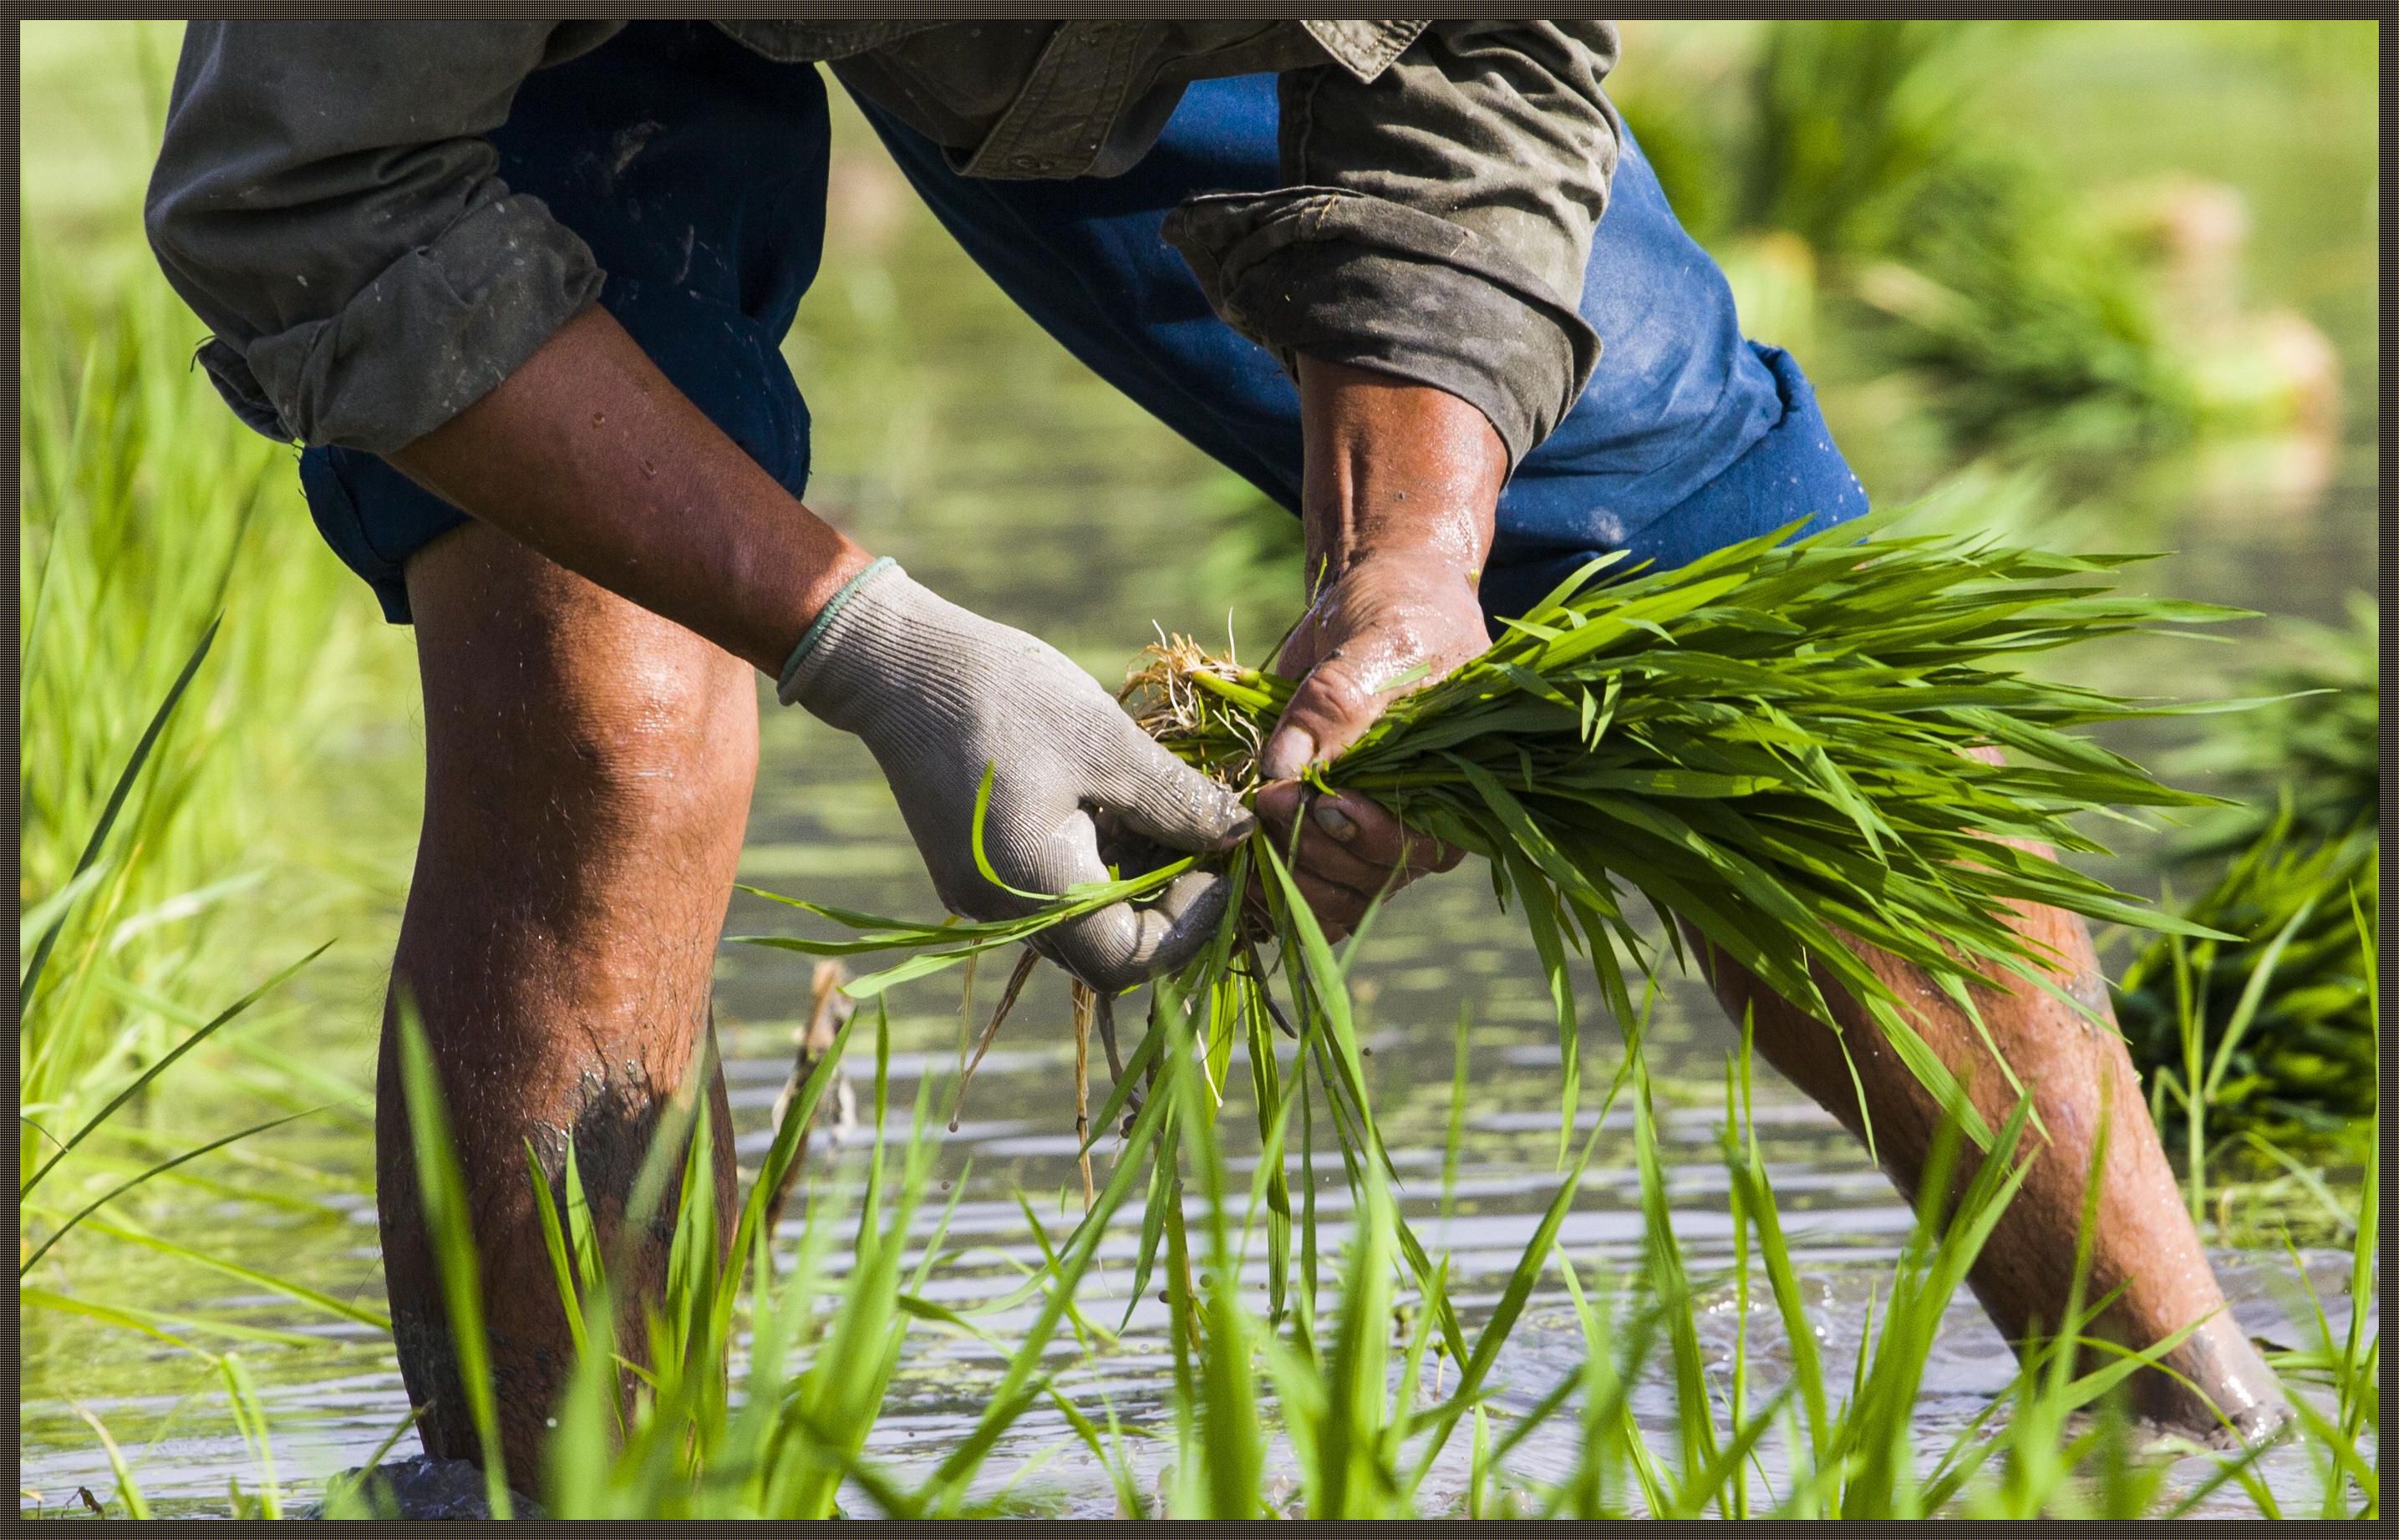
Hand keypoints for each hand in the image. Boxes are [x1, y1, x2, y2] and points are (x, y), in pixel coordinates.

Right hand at [784, 562, 1253, 992]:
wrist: (898, 663)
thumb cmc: (1004, 696)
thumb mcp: (1108, 743)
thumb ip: (1178, 803)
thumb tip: (1242, 836)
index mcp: (1037, 891)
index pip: (1133, 959)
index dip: (1193, 923)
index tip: (1224, 862)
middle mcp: (1003, 913)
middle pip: (1108, 949)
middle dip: (1168, 901)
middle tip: (1205, 835)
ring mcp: (983, 896)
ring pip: (1083, 921)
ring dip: (1135, 878)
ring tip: (1162, 807)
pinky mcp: (977, 870)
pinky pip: (1052, 891)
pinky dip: (1097, 861)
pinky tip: (1115, 802)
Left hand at [1256, 554, 1476, 937]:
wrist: (1380, 594)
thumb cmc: (1400, 611)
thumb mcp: (1378, 642)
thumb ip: (1337, 703)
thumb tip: (1283, 766)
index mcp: (1454, 785)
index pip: (1411, 844)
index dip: (1357, 834)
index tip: (1308, 800)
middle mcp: (1419, 820)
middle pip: (1366, 878)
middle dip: (1309, 849)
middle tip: (1264, 802)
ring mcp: (1372, 828)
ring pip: (1335, 893)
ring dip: (1284, 874)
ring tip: (1245, 835)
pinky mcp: (1329, 827)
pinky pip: (1309, 883)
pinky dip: (1272, 886)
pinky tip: (1241, 873)